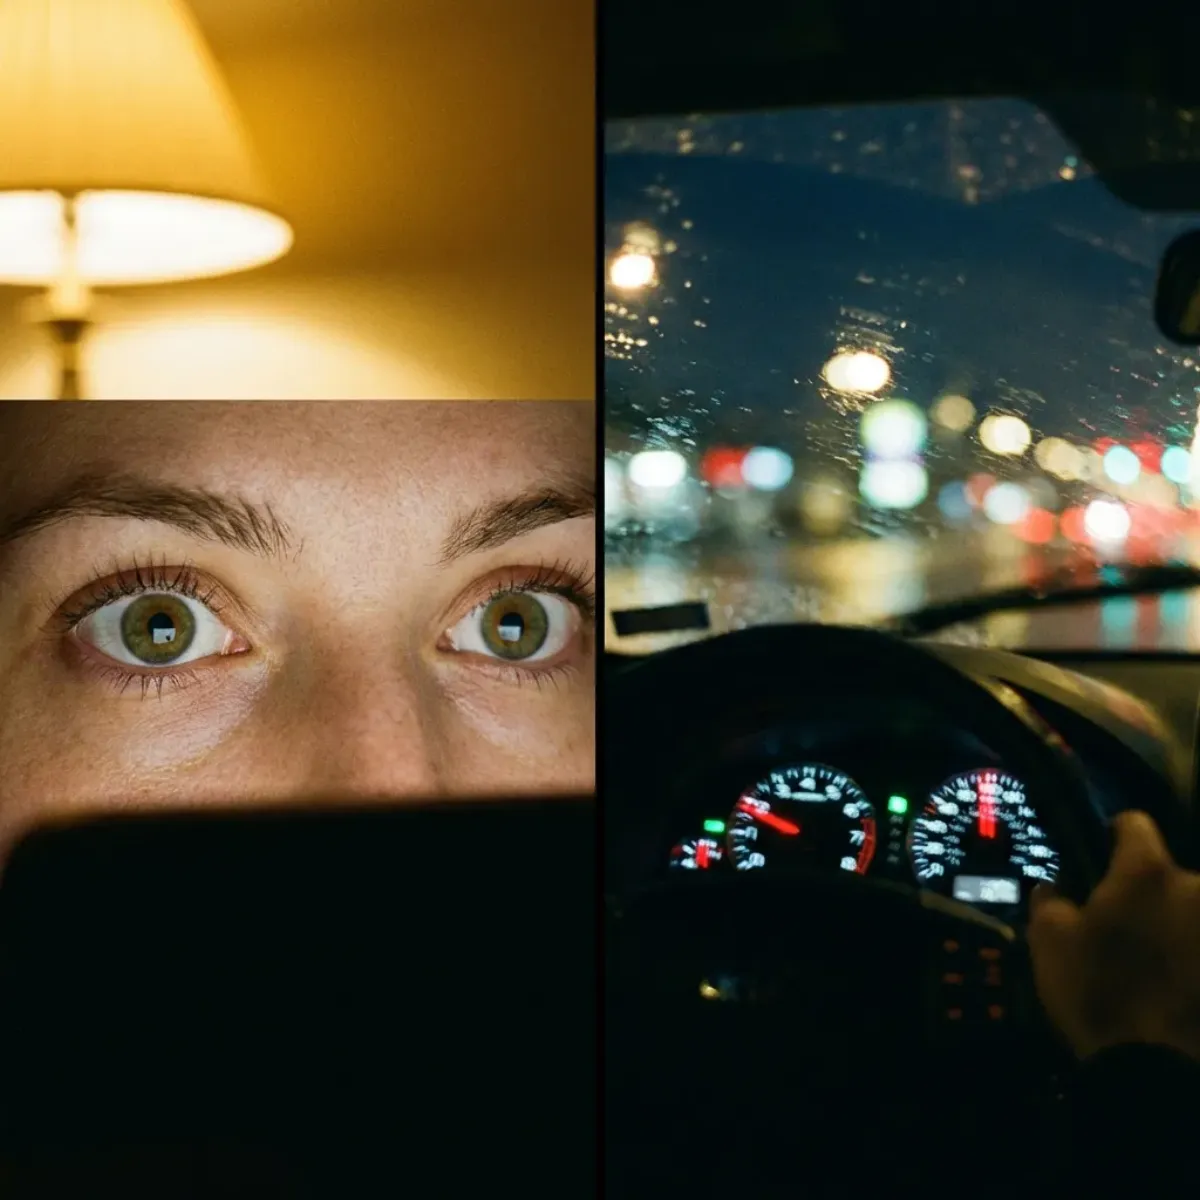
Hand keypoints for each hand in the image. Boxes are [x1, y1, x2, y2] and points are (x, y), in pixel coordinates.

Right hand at [1027, 810, 1199, 1061]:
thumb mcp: (1049, 941)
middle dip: (1151, 897)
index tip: (1104, 852)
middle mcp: (1196, 890)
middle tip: (1128, 929)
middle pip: (1171, 877)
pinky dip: (1190, 963)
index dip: (1115, 835)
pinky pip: (1199, 952)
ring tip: (1158, 967)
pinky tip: (1177, 987)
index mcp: (1147, 873)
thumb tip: (1054, 888)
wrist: (1159, 1072)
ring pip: (1193, 916)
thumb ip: (1050, 901)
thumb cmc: (1099, 993)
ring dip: (1178, 931)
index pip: (1135, 824)